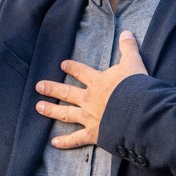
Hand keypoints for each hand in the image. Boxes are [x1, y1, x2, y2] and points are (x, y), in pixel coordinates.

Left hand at [35, 31, 148, 148]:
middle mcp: (89, 99)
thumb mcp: (133, 63)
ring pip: (65, 113)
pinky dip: (65, 142)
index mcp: (97, 82)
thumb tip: (126, 32)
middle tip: (38, 86)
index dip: (72, 67)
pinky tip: (53, 142)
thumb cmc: (136, 88)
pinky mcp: (93, 134)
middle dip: (52, 88)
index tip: (62, 64)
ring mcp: (89, 117)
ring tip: (38, 107)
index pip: (81, 72)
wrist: (137, 112)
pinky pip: (76, 139)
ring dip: (51, 110)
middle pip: (66, 92)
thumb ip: (128, 48)